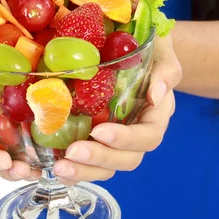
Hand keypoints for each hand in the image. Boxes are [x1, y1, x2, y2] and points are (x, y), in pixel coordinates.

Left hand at [52, 34, 181, 184]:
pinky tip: (54, 168)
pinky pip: (91, 163)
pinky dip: (75, 171)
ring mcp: (118, 139)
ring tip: (60, 168)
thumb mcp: (161, 52)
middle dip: (100, 159)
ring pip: (108, 167)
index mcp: (157, 114)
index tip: (99, 131)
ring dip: (85, 171)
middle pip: (128, 159)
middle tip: (72, 153)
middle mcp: (139, 132)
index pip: (148, 136)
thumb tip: (157, 93)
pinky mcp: (98, 140)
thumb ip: (165, 70)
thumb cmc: (149, 49)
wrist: (131, 47)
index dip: (125, 139)